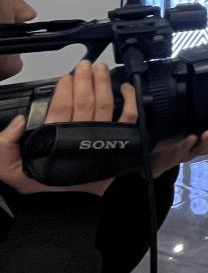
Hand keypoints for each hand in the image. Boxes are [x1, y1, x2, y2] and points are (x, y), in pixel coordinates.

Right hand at [0, 60, 136, 196]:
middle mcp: (81, 136)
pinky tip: (125, 87)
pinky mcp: (119, 144)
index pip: (62, 105)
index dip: (65, 88)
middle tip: (86, 65)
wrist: (63, 208)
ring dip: (104, 83)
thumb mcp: (9, 169)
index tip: (67, 76)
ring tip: (101, 68)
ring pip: (105, 104)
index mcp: (56, 138)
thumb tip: (18, 121)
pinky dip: (130, 101)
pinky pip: (128, 119)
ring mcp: (102, 138)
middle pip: (85, 100)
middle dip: (86, 79)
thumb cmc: (40, 186)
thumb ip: (5, 145)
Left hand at [149, 122, 207, 177]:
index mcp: (206, 136)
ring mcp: (185, 151)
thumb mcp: (195, 123)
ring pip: (199, 149)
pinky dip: (186, 146)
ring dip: (205, 142)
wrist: (149, 152)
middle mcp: (198, 145)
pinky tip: (189, 139)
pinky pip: (180, 152)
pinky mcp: (171, 155)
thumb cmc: (175, 137)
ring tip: (207, 133)